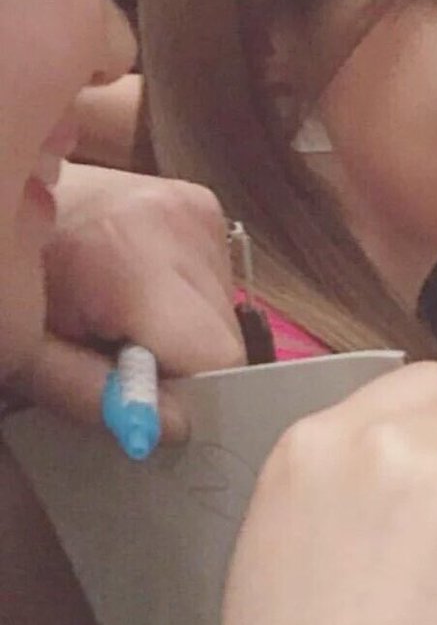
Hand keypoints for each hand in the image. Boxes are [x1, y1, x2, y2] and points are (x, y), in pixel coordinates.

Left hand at [11, 164, 244, 440]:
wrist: (4, 196)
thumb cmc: (11, 281)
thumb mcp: (26, 355)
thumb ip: (93, 395)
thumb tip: (176, 428)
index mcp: (130, 258)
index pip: (214, 355)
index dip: (190, 393)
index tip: (152, 403)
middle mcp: (180, 223)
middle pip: (224, 334)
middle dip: (184, 361)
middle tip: (124, 356)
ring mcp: (197, 208)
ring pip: (226, 309)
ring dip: (189, 330)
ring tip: (125, 314)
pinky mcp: (204, 203)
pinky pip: (220, 278)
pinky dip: (189, 299)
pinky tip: (142, 286)